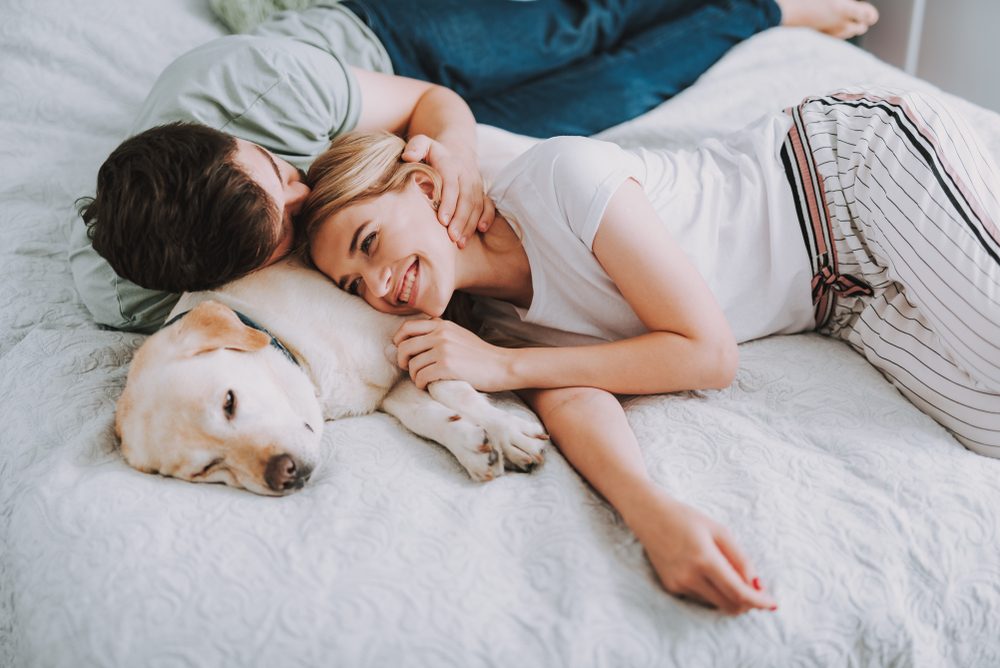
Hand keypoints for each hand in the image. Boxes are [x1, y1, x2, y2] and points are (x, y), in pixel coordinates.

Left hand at [393, 318, 511, 390]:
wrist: (501, 366)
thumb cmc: (480, 355)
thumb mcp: (459, 335)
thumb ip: (439, 334)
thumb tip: (413, 343)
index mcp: (442, 325)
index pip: (408, 327)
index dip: (399, 340)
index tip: (403, 351)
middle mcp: (441, 334)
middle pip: (404, 347)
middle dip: (402, 361)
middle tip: (408, 369)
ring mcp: (443, 350)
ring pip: (412, 364)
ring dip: (414, 376)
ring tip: (422, 380)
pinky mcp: (446, 366)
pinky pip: (421, 377)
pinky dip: (421, 384)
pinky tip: (427, 386)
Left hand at [402, 134, 495, 247]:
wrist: (456, 149)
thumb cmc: (433, 152)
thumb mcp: (423, 143)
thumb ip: (415, 147)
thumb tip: (408, 157)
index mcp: (451, 164)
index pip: (451, 184)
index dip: (448, 203)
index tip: (442, 221)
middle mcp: (466, 175)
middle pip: (466, 198)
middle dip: (460, 220)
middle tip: (452, 238)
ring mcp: (476, 184)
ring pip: (477, 205)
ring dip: (470, 224)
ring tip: (460, 242)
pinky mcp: (481, 192)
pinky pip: (488, 205)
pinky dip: (487, 217)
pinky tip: (481, 230)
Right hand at [626, 489, 777, 614]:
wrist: (649, 515)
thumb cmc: (687, 518)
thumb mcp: (719, 531)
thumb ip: (740, 559)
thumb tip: (757, 585)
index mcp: (704, 559)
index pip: (739, 592)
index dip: (759, 601)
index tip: (773, 603)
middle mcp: (689, 576)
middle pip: (729, 604)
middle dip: (747, 602)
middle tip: (756, 590)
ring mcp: (678, 584)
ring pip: (716, 603)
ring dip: (730, 596)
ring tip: (729, 575)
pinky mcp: (671, 587)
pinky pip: (701, 598)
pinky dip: (713, 592)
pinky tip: (707, 572)